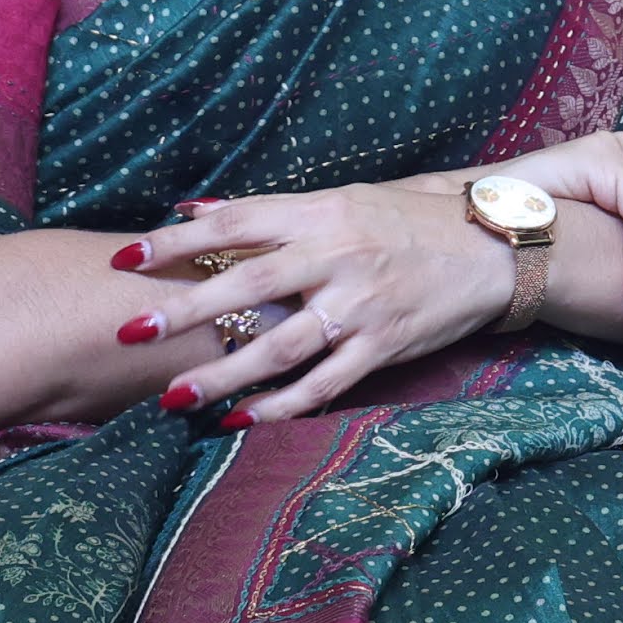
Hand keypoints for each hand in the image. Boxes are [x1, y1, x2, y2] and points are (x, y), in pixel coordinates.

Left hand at [116, 180, 517, 425]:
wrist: (497, 249)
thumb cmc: (415, 221)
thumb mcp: (346, 200)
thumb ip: (272, 211)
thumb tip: (197, 210)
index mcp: (323, 213)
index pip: (236, 223)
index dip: (177, 240)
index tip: (125, 258)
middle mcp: (338, 256)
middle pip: (248, 283)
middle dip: (185, 310)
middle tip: (129, 331)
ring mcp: (362, 305)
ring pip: (281, 346)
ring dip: (222, 374)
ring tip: (172, 397)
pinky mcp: (384, 345)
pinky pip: (325, 383)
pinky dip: (281, 405)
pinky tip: (241, 421)